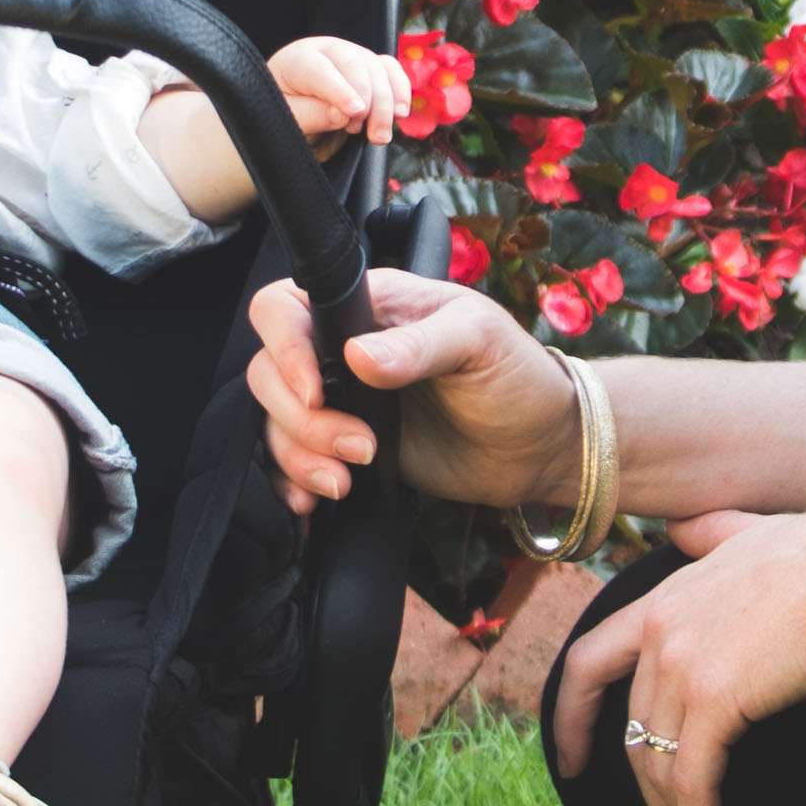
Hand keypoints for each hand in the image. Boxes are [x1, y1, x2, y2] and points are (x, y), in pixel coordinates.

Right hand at [244, 263, 580, 523]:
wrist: (538, 448)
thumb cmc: (517, 376)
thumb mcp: (479, 341)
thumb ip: (420, 345)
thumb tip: (357, 356)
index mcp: (368, 305)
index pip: (285, 308)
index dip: (284, 348)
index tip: (315, 391)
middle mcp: (340, 349)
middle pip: (267, 372)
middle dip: (302, 420)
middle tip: (359, 447)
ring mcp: (340, 402)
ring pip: (275, 421)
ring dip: (299, 457)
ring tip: (346, 481)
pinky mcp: (343, 449)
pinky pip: (288, 462)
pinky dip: (290, 483)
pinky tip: (312, 501)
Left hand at [266, 33, 408, 157]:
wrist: (294, 107)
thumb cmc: (287, 111)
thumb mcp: (288, 118)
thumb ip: (311, 115)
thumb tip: (342, 114)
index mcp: (298, 59)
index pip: (320, 69)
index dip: (340, 90)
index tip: (355, 113)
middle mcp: (327, 50)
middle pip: (354, 64)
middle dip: (369, 100)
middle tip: (372, 135)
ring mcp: (351, 54)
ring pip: (377, 67)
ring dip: (386, 102)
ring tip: (380, 136)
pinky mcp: (370, 65)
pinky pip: (391, 69)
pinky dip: (400, 90)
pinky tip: (400, 114)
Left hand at [543, 503, 805, 805]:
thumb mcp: (746, 533)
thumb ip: (708, 534)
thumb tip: (685, 527)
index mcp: (661, 600)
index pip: (587, 663)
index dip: (570, 717)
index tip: (570, 761)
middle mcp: (660, 634)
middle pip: (635, 738)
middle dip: (652, 801)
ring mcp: (681, 667)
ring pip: (661, 770)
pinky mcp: (716, 700)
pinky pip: (694, 783)